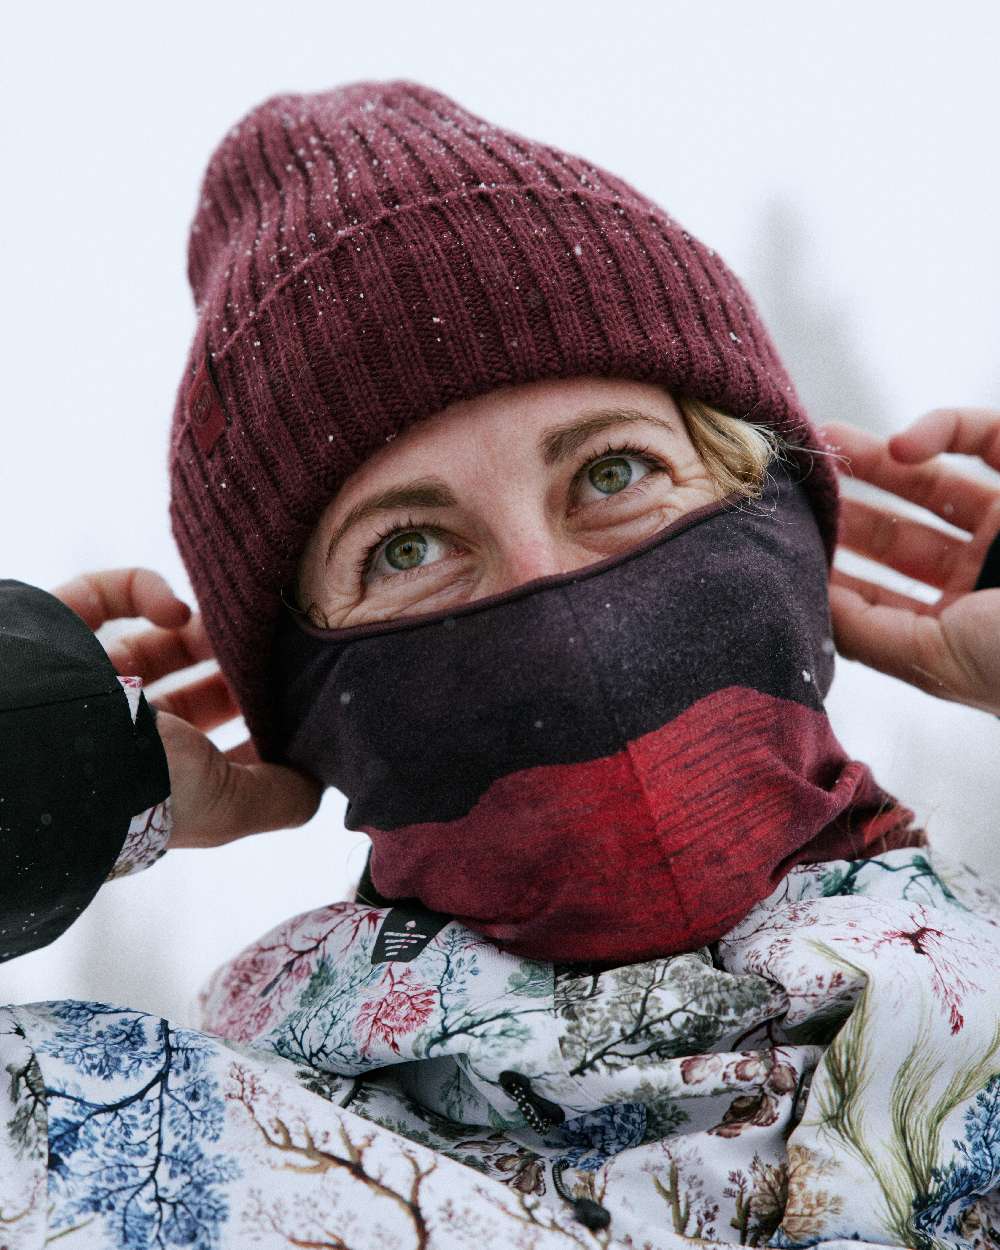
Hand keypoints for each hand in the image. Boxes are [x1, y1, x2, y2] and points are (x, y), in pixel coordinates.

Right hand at [50, 568, 320, 847]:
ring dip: (202, 633)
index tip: (300, 705)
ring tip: (239, 626)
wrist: (37, 744)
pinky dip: (142, 590)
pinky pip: (102, 595)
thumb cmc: (135, 784)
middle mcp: (118, 737)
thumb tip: (316, 782)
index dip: (258, 734)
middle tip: (282, 654)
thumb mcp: (223, 804)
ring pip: (152, 647)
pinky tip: (176, 608)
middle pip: (191, 699)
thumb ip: (276, 799)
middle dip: (238, 675)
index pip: (217, 760)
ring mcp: (85, 682)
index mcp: (155, 783)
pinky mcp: (58, 630)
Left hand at [820, 408, 999, 715]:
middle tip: (793, 486)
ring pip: (930, 485)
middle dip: (845, 512)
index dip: (829, 572)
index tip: (778, 543)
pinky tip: (903, 445)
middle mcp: (985, 581)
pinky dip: (939, 432)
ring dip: (873, 462)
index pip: (878, 600)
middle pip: (897, 540)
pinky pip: (983, 437)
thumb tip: (802, 602)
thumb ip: (868, 633)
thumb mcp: (937, 660)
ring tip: (823, 442)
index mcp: (959, 633)